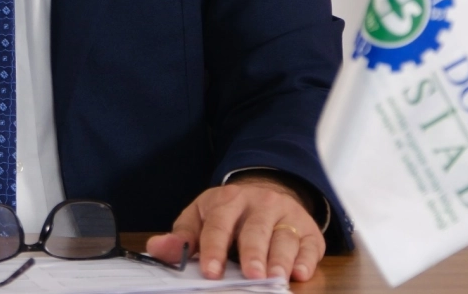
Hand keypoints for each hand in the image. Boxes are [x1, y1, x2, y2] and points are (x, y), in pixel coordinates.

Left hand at [144, 177, 324, 283]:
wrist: (267, 191)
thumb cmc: (227, 214)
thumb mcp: (200, 217)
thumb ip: (182, 237)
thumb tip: (158, 248)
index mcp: (228, 200)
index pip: (219, 224)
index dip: (214, 248)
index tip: (211, 271)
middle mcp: (260, 204)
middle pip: (256, 229)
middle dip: (253, 253)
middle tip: (251, 274)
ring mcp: (287, 215)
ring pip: (285, 237)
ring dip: (281, 258)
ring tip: (276, 277)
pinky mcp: (308, 230)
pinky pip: (310, 245)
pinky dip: (306, 259)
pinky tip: (300, 272)